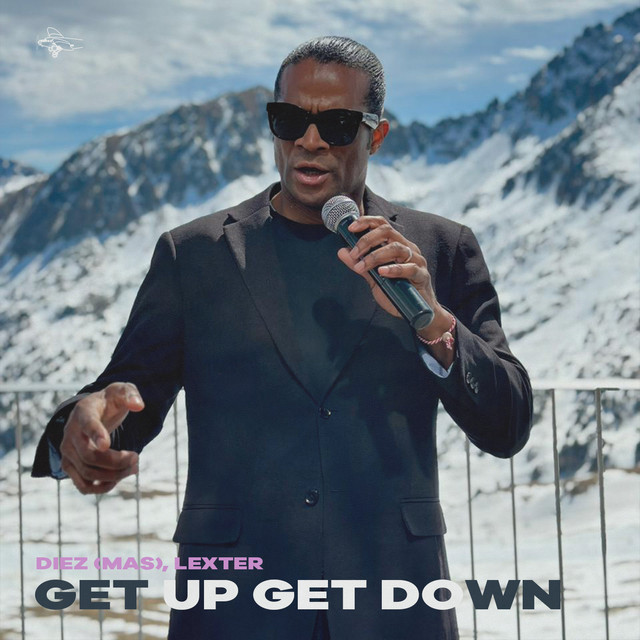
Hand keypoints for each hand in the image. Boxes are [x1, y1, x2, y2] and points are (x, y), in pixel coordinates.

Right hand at [60, 382, 143, 493]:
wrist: (93, 411)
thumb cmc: (110, 401)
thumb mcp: (121, 391)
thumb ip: (130, 395)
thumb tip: (138, 406)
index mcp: (84, 412)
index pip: (88, 424)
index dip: (96, 434)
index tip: (107, 444)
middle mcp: (70, 433)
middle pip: (90, 456)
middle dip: (117, 461)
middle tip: (137, 457)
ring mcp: (67, 452)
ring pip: (88, 473)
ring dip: (115, 475)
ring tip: (134, 467)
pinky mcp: (69, 466)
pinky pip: (83, 485)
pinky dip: (102, 487)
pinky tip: (119, 478)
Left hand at [336, 215, 454, 366]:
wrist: (415, 311)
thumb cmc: (396, 292)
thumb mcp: (373, 278)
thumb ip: (360, 264)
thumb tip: (342, 251)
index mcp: (397, 245)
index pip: (382, 225)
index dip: (367, 222)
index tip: (351, 228)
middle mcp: (408, 248)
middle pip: (388, 232)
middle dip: (367, 240)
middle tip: (354, 254)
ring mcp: (416, 260)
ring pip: (396, 248)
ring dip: (375, 256)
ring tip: (362, 266)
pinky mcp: (422, 275)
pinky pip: (409, 268)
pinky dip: (394, 269)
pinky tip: (381, 272)